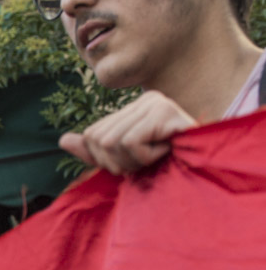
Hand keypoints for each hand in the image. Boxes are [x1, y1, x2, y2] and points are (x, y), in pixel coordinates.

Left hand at [60, 91, 195, 174]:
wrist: (207, 169)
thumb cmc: (169, 167)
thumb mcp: (128, 160)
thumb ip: (95, 151)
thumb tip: (63, 140)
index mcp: (132, 109)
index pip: (92, 136)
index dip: (107, 160)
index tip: (136, 160)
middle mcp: (143, 100)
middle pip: (99, 140)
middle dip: (120, 162)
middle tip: (148, 161)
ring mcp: (155, 103)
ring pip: (112, 142)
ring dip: (134, 161)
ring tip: (158, 156)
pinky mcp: (165, 111)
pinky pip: (131, 141)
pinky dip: (145, 156)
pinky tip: (166, 151)